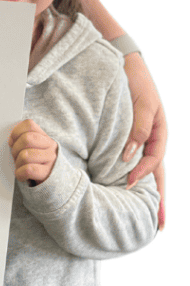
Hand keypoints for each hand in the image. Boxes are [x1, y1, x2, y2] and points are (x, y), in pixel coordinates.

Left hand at [9, 119, 57, 184]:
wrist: (56, 184)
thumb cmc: (38, 164)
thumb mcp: (34, 149)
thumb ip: (25, 140)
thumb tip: (10, 140)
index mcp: (45, 137)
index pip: (29, 124)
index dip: (16, 131)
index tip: (11, 141)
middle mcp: (51, 146)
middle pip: (26, 139)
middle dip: (15, 148)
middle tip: (15, 156)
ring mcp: (52, 160)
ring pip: (26, 155)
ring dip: (17, 163)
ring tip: (20, 166)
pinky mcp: (49, 174)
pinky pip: (29, 170)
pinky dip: (20, 173)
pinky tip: (21, 175)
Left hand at [122, 52, 165, 226]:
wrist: (125, 61)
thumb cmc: (134, 80)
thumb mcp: (140, 102)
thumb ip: (137, 128)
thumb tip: (129, 156)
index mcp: (159, 132)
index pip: (153, 161)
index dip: (142, 174)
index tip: (128, 185)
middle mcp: (154, 138)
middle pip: (158, 173)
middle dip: (159, 199)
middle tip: (160, 224)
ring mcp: (146, 137)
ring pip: (150, 169)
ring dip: (150, 190)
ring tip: (150, 214)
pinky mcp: (134, 133)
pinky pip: (138, 158)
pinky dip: (138, 174)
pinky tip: (131, 185)